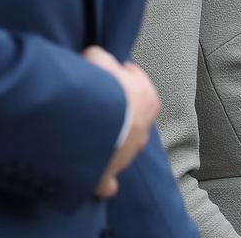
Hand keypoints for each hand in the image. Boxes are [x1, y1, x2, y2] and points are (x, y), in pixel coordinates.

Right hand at [83, 45, 160, 198]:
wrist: (93, 121)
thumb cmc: (100, 88)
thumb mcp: (98, 58)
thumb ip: (100, 58)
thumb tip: (95, 59)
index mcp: (147, 100)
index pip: (138, 83)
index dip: (121, 76)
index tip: (108, 74)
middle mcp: (143, 129)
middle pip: (134, 118)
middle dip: (120, 112)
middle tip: (98, 104)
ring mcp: (128, 154)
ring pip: (124, 149)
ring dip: (113, 142)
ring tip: (92, 133)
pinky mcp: (109, 175)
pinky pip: (108, 182)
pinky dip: (104, 181)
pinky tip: (97, 178)